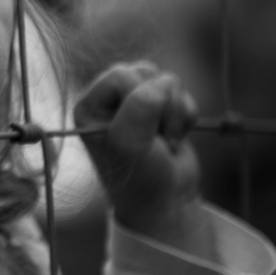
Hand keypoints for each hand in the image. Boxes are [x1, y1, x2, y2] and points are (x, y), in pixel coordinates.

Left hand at [75, 62, 212, 256]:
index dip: (139, 100)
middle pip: (145, 72)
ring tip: (165, 139)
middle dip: (161, 106)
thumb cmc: (140, 177)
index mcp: (89, 106)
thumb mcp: (130, 143)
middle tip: (155, 138)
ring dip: (175, 112)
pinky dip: (186, 115)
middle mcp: (109, 100)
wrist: (168, 202)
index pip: (120, 75)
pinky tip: (175, 137)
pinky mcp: (162, 107)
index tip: (139, 133)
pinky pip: (182, 92)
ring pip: (167, 80)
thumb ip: (142, 105)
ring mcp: (136, 101)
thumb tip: (166, 81)